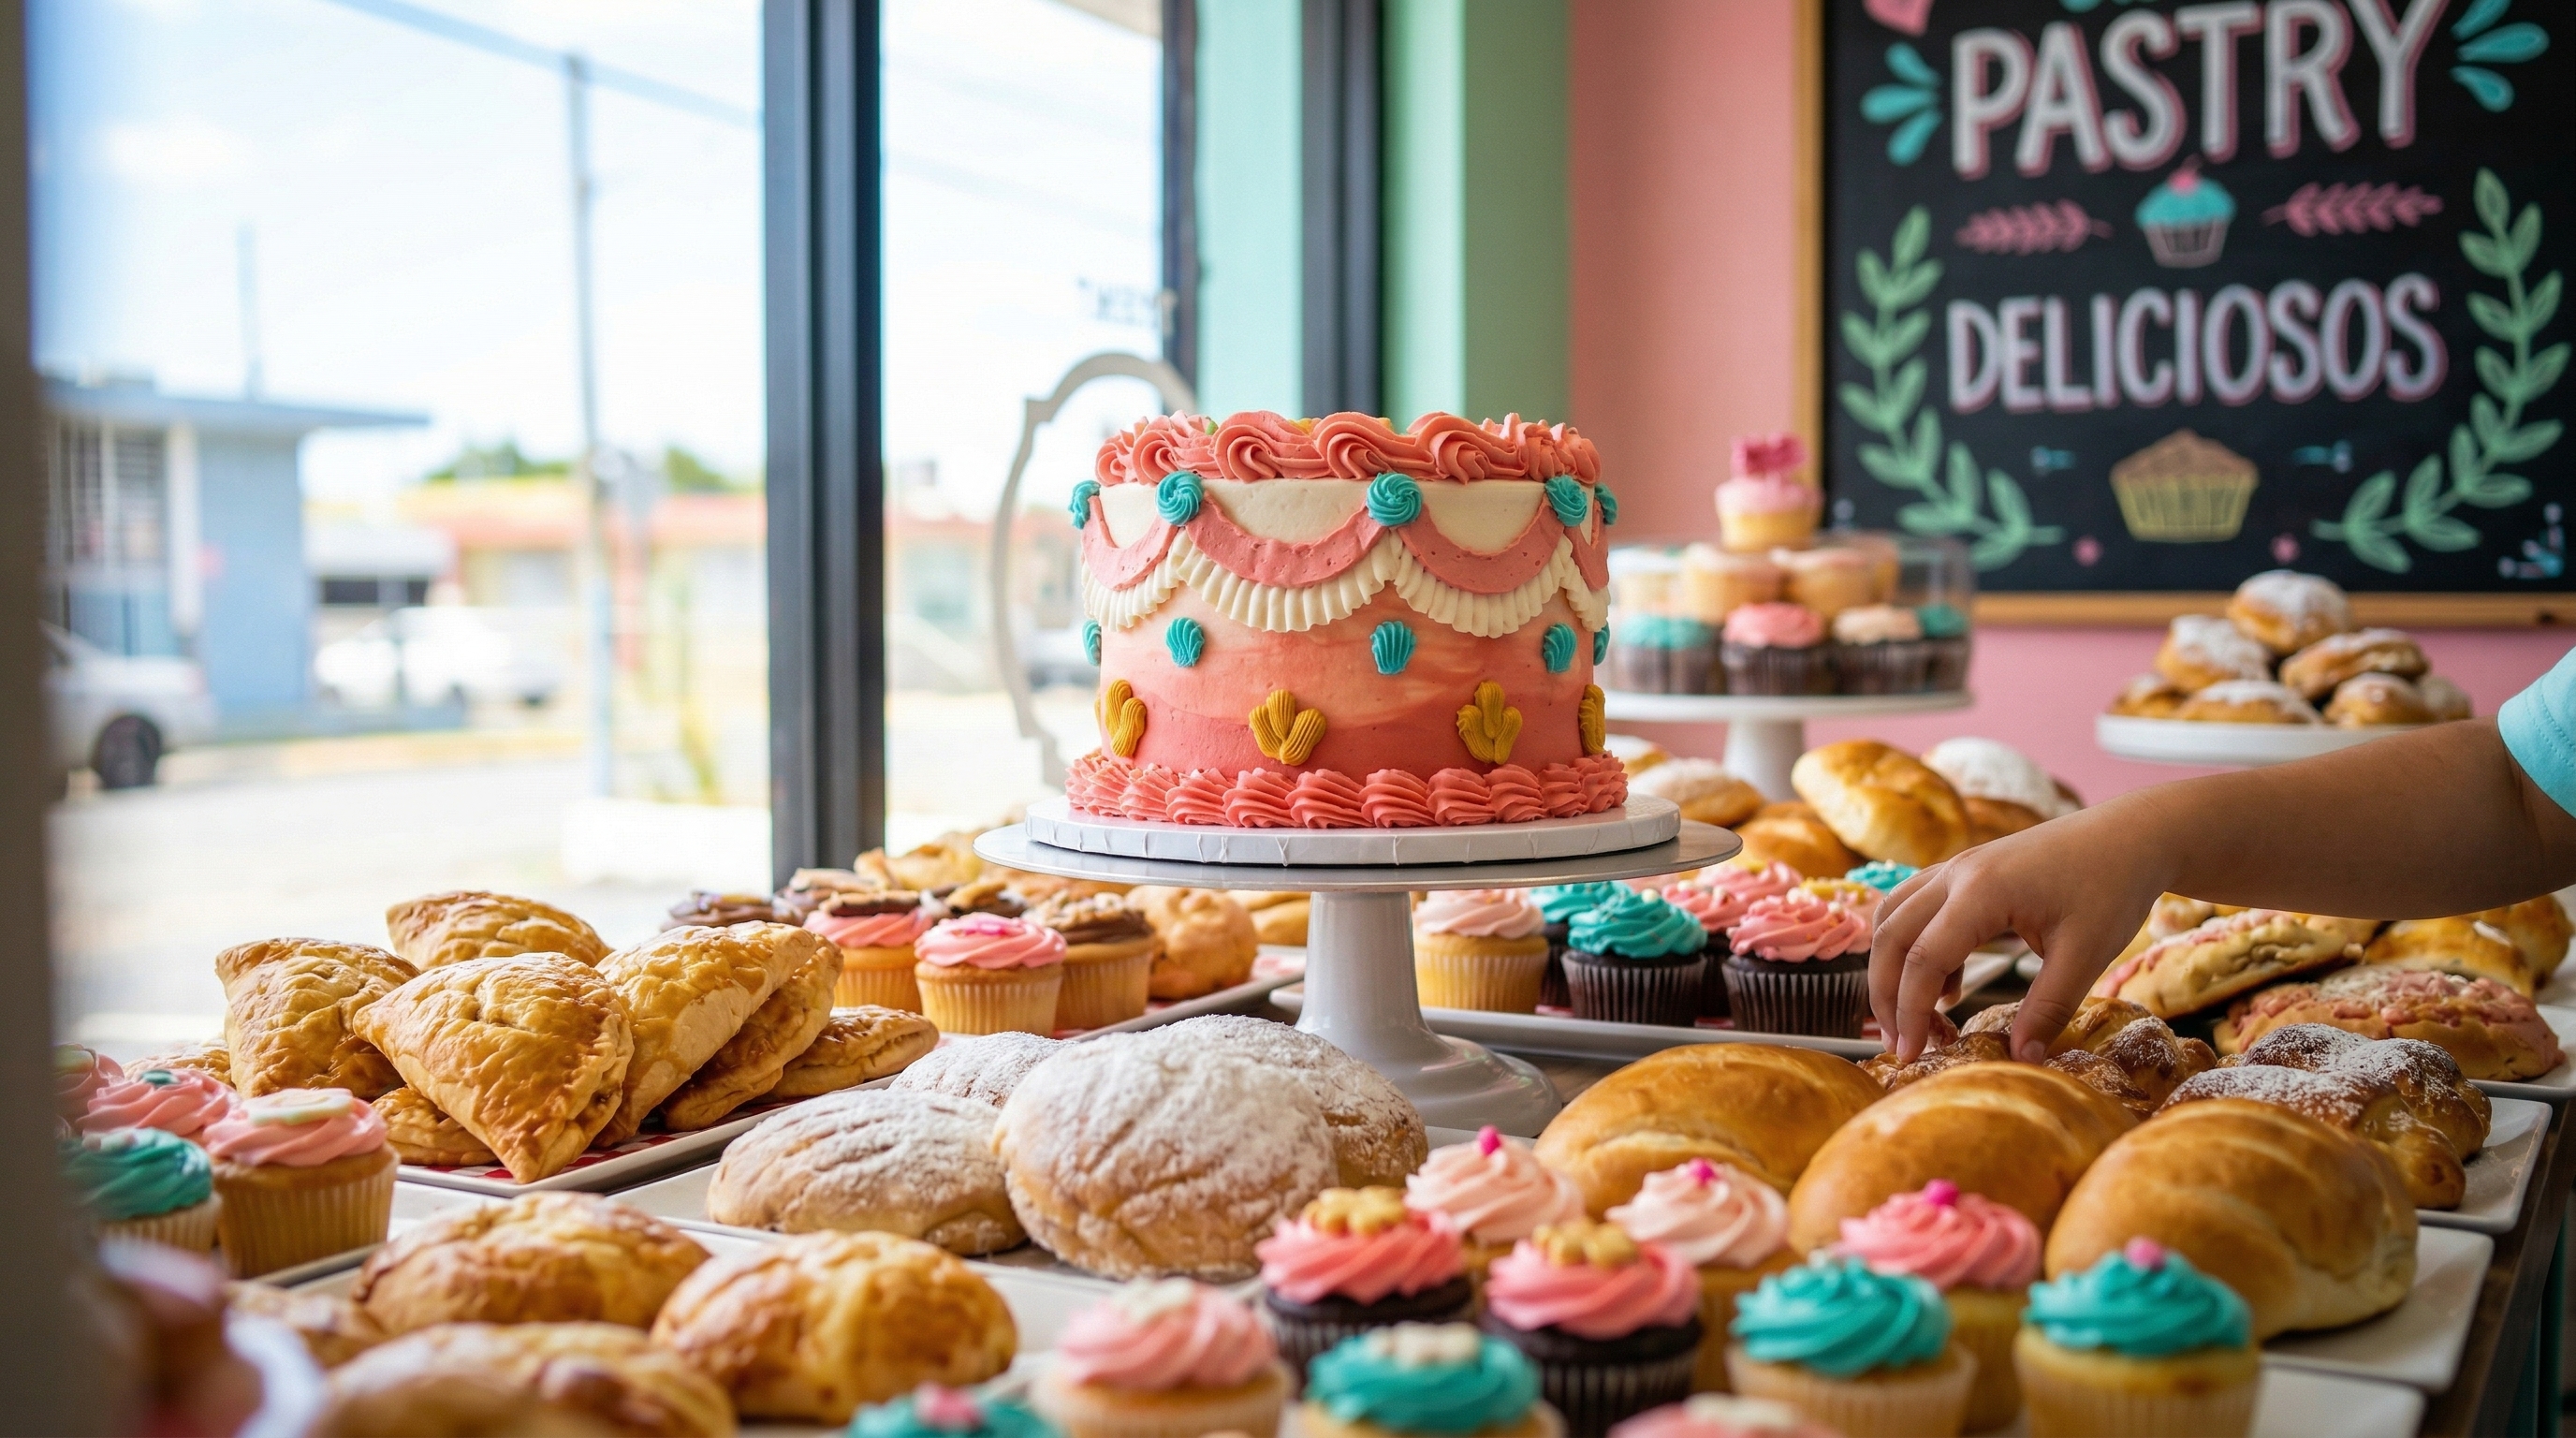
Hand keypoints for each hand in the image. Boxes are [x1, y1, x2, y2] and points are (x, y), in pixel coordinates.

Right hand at [1867, 806, 2167, 1062]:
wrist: (2132, 835)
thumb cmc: (2113, 887)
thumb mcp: (2087, 954)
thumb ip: (2049, 1008)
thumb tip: (2022, 1060)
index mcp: (1982, 891)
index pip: (1923, 959)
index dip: (1910, 1012)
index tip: (1910, 1056)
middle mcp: (1956, 874)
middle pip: (1891, 937)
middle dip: (1886, 996)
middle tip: (1901, 1045)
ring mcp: (1956, 867)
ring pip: (1893, 918)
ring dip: (1892, 968)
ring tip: (1913, 1018)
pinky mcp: (1965, 872)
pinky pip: (1915, 907)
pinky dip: (1915, 948)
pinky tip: (1948, 986)